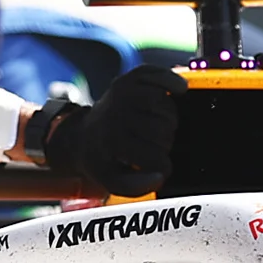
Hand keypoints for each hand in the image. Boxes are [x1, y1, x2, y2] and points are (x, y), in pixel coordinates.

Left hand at [36, 64, 182, 196]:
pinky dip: (171, 80)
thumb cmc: (103, 159)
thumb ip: (136, 187)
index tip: (159, 168)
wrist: (83, 136)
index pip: (157, 157)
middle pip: (165, 129)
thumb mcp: (111, 181)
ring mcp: (122, 93)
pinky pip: (158, 74)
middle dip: (166, 142)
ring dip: (171, 119)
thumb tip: (159, 177)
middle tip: (155, 146)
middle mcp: (117, 114)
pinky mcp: (127, 79)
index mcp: (113, 141)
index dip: (163, 167)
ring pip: (167, 105)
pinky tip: (179, 89)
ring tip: (160, 128)